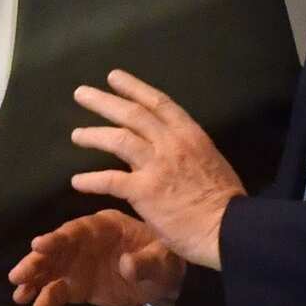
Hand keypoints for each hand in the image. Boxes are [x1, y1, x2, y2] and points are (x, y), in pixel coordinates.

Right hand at [8, 209, 184, 305]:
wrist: (164, 279)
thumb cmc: (164, 258)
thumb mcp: (162, 257)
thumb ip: (145, 261)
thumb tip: (127, 265)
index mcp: (103, 226)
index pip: (76, 229)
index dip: (57, 237)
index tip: (38, 244)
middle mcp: (84, 243)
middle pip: (55, 250)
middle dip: (37, 261)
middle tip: (18, 275)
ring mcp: (78, 265)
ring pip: (50, 272)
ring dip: (33, 283)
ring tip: (19, 296)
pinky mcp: (77, 287)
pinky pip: (57, 295)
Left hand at [70, 69, 245, 269]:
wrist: (229, 228)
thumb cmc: (224, 200)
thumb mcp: (210, 160)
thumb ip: (187, 151)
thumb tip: (174, 150)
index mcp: (190, 133)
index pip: (158, 102)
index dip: (134, 87)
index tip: (114, 77)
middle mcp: (171, 142)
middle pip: (132, 114)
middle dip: (104, 101)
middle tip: (81, 93)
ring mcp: (156, 165)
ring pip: (118, 139)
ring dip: (93, 135)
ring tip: (76, 135)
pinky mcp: (144, 191)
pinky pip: (109, 180)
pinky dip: (90, 180)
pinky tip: (77, 181)